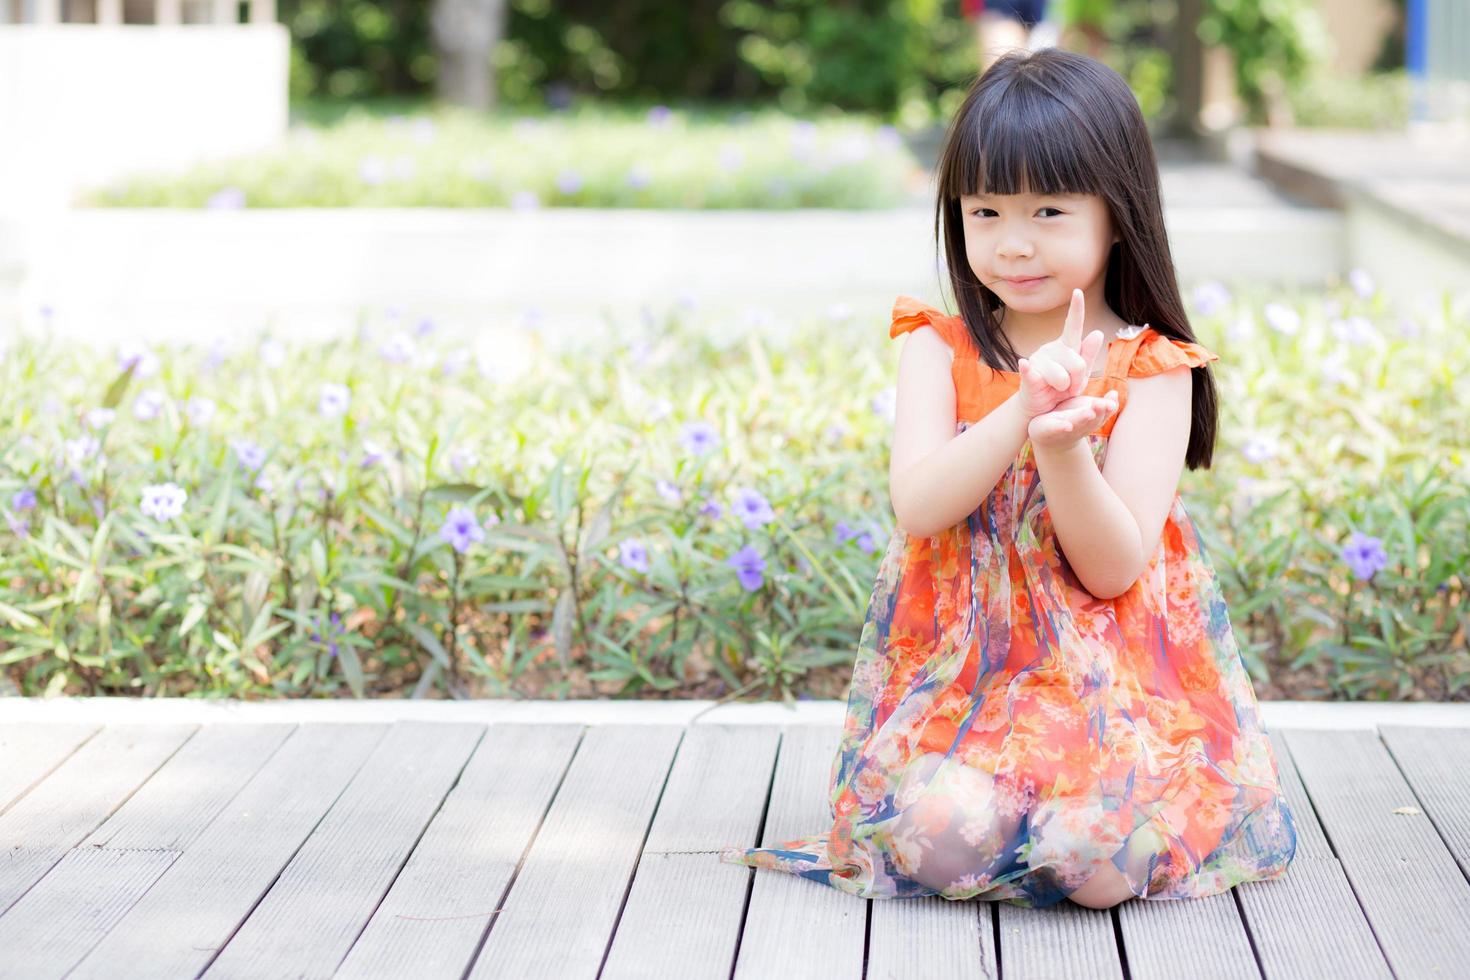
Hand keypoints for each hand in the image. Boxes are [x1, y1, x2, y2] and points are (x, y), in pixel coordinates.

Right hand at [1015, 288, 1106, 417]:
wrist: (1042, 407)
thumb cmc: (1062, 389)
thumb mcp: (1081, 373)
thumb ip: (1088, 354)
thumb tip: (1097, 332)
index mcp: (1066, 346)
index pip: (1073, 325)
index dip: (1076, 309)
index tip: (1078, 291)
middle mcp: (1051, 348)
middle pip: (1078, 363)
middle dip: (1079, 381)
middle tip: (1071, 387)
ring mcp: (1038, 359)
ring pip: (1063, 376)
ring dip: (1064, 388)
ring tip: (1056, 389)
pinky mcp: (1028, 374)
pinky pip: (1031, 372)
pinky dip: (1029, 370)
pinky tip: (1025, 364)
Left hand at [1027, 390, 1119, 452]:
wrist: (1046, 437)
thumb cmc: (1070, 419)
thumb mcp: (1086, 410)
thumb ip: (1102, 404)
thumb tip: (1115, 393)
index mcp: (1089, 421)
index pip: (1102, 414)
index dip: (1109, 409)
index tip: (1113, 400)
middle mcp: (1078, 427)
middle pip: (1090, 421)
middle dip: (1097, 413)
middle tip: (1103, 404)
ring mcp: (1063, 430)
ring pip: (1074, 424)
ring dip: (1082, 419)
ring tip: (1089, 412)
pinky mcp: (1047, 431)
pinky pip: (1054, 429)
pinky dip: (1060, 428)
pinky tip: (1066, 425)